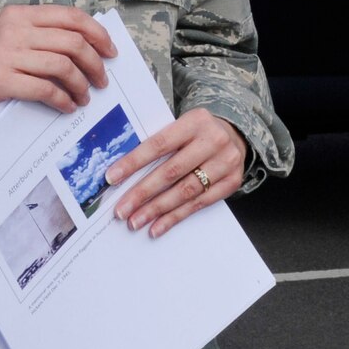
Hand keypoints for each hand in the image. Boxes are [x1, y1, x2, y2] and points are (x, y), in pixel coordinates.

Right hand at [0, 5, 114, 148]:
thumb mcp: (2, 37)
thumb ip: (35, 35)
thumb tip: (82, 46)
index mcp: (17, 14)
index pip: (70, 16)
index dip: (97, 33)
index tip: (110, 51)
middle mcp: (13, 30)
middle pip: (73, 41)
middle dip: (95, 63)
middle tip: (102, 80)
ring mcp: (4, 55)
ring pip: (63, 65)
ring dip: (81, 85)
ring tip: (84, 98)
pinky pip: (45, 89)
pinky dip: (62, 100)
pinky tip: (66, 107)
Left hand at [107, 108, 247, 237]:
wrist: (236, 135)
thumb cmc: (198, 133)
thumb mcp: (181, 127)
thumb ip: (159, 143)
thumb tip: (123, 172)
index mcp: (195, 121)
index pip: (159, 144)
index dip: (134, 162)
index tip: (112, 178)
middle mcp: (213, 140)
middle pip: (172, 171)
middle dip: (142, 193)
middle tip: (122, 210)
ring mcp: (225, 162)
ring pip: (185, 191)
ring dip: (157, 209)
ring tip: (136, 221)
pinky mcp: (232, 182)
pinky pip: (199, 204)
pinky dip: (175, 217)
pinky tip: (158, 226)